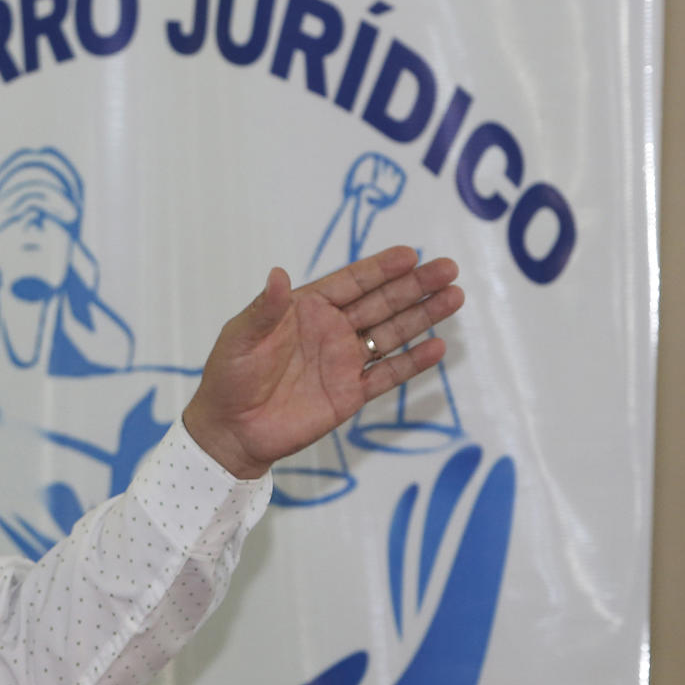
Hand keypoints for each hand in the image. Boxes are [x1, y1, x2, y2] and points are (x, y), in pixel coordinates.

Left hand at [180, 246, 464, 478]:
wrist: (230, 431)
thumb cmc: (229, 378)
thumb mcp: (241, 338)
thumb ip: (264, 309)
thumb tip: (278, 274)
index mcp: (305, 310)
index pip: (350, 283)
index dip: (379, 268)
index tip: (410, 254)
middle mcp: (331, 330)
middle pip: (380, 302)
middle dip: (414, 285)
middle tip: (448, 268)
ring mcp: (343, 361)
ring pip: (391, 333)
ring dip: (423, 315)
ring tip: (454, 296)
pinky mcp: (350, 393)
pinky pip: (387, 374)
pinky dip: (412, 362)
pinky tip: (437, 346)